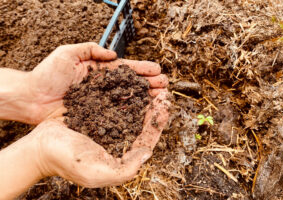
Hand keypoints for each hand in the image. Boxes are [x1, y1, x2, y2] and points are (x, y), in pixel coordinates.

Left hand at [27, 42, 167, 123]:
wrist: (31, 98)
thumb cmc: (47, 74)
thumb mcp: (67, 53)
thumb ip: (90, 49)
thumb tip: (113, 55)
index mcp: (99, 71)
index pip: (125, 70)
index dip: (141, 70)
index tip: (157, 71)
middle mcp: (104, 88)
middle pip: (130, 86)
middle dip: (149, 85)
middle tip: (165, 86)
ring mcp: (101, 103)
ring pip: (127, 101)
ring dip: (145, 100)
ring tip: (161, 99)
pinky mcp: (96, 117)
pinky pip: (116, 115)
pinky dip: (131, 115)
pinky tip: (144, 115)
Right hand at [31, 91, 169, 186]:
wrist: (39, 147)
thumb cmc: (66, 161)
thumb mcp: (97, 172)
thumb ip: (126, 169)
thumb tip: (147, 153)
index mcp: (121, 155)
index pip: (147, 138)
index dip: (158, 121)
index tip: (165, 104)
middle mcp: (117, 140)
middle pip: (142, 122)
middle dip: (153, 106)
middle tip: (162, 89)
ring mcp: (106, 127)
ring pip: (130, 110)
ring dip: (142, 98)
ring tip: (151, 84)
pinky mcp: (96, 115)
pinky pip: (114, 102)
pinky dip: (124, 93)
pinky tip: (130, 83)